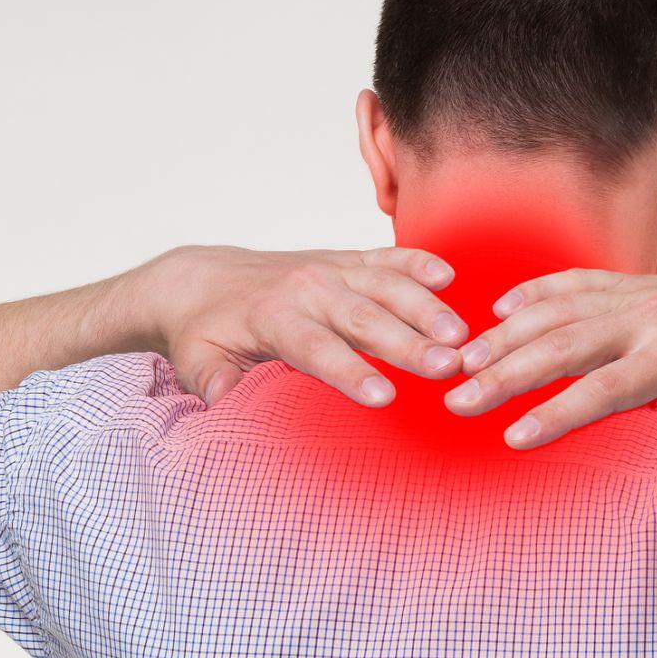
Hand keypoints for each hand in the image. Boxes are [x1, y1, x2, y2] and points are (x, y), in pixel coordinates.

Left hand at [141, 245, 470, 406]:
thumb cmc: (206, 330)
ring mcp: (331, 269)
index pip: (317, 348)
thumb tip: (219, 399)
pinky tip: (449, 276)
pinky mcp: (347, 259)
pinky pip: (387, 258)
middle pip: (364, 317)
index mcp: (273, 318)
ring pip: (384, 285)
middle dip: (409, 342)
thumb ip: (209, 379)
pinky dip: (418, 263)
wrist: (204, 278)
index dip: (351, 372)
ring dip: (426, 308)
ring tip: (461, 334)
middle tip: (448, 366)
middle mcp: (307, 287)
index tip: (384, 398)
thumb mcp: (195, 358)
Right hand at [441, 269, 656, 466]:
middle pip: (563, 345)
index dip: (555, 413)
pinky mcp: (639, 283)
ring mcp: (641, 294)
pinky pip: (576, 282)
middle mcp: (651, 317)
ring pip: (559, 309)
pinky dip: (535, 293)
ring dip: (505, 333)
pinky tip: (498, 309)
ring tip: (460, 360)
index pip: (603, 389)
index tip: (511, 437)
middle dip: (506, 373)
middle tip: (457, 399)